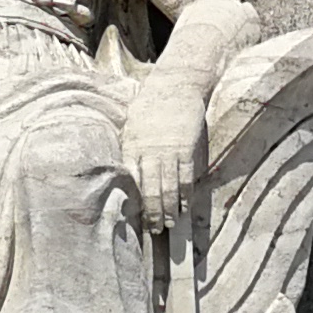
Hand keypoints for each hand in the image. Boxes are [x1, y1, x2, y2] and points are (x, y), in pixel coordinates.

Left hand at [121, 74, 208, 232]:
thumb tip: (125, 171)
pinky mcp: (187, 148)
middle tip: (154, 229)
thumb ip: (129, 148)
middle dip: (152, 212)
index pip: (132, 182)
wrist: (176, 83)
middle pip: (150, 189)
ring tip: (169, 223)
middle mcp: (150, 152)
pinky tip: (185, 205)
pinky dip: (185, 193)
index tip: (135, 218)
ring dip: (169, 208)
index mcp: (132, 146)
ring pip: (169, 187)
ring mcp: (170, 151)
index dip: (135, 202)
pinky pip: (186, 176)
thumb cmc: (150, 103)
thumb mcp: (131, 123)